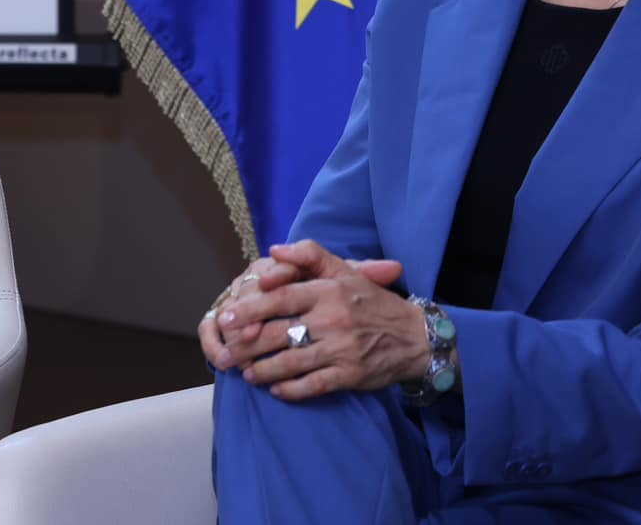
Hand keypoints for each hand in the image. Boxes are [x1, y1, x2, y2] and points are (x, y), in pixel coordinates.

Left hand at [213, 239, 427, 399]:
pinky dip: (290, 390)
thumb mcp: (346, 271)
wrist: (415, 337)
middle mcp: (332, 320)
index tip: (225, 318)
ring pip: (290, 362)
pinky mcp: (349, 376)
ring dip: (263, 370)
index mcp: (328, 291)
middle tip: (226, 353)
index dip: (249, 308)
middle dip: (247, 344)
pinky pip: (312, 386)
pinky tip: (275, 390)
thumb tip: (273, 251)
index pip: (280, 297)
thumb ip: (309, 255)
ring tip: (246, 373)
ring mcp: (340, 350)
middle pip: (278, 332)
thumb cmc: (372, 302)